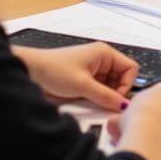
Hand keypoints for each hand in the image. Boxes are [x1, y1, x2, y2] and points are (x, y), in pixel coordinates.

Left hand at [14, 42, 137, 110]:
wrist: (30, 72)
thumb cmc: (53, 69)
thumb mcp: (82, 85)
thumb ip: (105, 96)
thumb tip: (123, 105)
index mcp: (105, 53)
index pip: (130, 68)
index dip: (127, 85)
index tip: (117, 99)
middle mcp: (101, 61)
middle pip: (122, 79)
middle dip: (116, 93)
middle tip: (106, 104)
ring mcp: (93, 72)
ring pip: (111, 87)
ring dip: (105, 97)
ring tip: (93, 103)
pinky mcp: (85, 81)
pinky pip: (99, 92)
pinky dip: (96, 99)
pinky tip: (87, 102)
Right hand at [106, 81, 160, 150]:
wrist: (148, 134)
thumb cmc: (134, 121)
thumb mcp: (121, 116)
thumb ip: (119, 117)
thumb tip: (112, 123)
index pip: (158, 96)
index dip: (149, 108)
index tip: (141, 118)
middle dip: (160, 117)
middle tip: (147, 130)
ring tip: (156, 139)